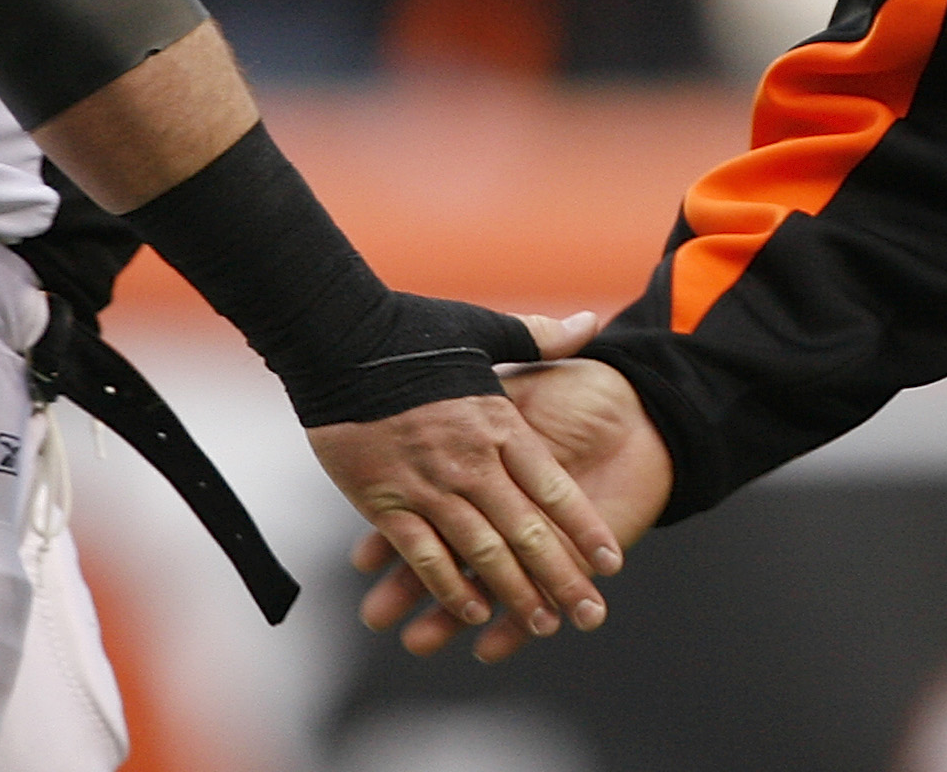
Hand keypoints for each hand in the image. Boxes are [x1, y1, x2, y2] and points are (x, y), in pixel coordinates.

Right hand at [308, 313, 625, 643]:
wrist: (337, 337)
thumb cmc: (411, 331)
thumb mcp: (484, 329)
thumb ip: (540, 339)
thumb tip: (590, 323)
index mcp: (499, 423)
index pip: (553, 487)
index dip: (583, 527)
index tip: (609, 561)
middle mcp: (470, 460)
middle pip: (526, 530)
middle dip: (561, 576)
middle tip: (588, 612)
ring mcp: (428, 484)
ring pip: (481, 550)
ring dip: (514, 592)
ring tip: (543, 623)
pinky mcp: (384, 500)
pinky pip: (424, 553)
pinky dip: (448, 585)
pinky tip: (473, 612)